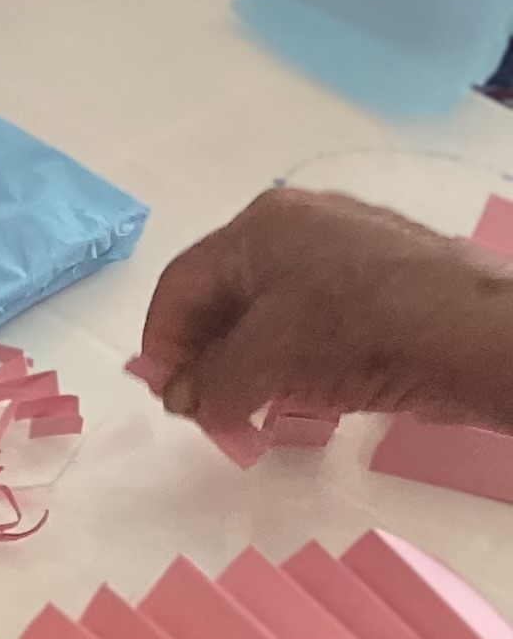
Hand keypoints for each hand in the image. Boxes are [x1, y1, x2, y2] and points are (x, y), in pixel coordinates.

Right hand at [139, 186, 512, 436]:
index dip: (163, 345)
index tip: (165, 398)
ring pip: (276, 311)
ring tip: (260, 414)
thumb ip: (209, 384)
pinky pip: (322, 319)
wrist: (476, 333)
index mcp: (257, 226)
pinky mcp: (389, 281)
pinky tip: (313, 396)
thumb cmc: (357, 330)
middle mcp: (299, 224)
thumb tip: (184, 400)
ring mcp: (349, 248)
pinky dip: (303, 359)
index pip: (182, 285)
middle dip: (210, 359)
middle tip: (210, 412)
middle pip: (228, 296)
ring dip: (255, 365)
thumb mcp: (266, 362)